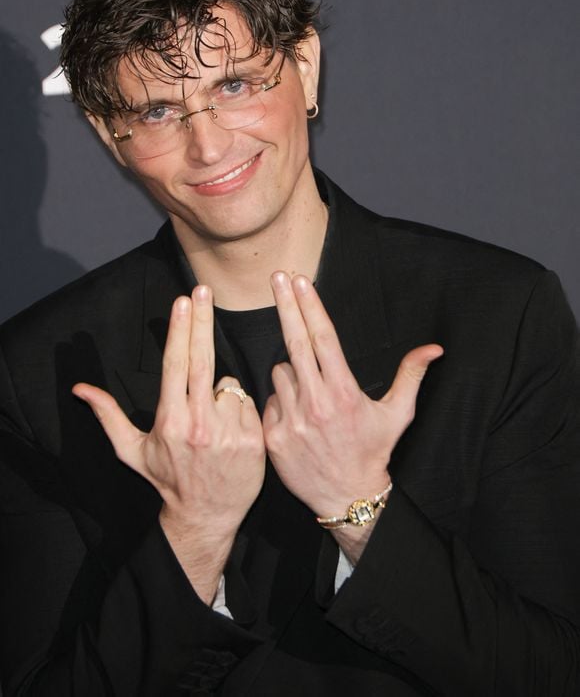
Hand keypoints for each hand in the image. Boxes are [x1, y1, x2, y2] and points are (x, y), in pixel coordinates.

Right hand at [73, 285, 264, 600]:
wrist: (207, 516)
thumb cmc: (168, 480)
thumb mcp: (132, 451)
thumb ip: (108, 416)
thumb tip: (80, 390)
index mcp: (170, 420)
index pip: (176, 364)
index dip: (180, 329)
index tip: (183, 300)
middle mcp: (199, 423)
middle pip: (203, 359)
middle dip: (202, 320)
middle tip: (203, 290)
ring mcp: (229, 431)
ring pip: (229, 384)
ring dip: (222, 389)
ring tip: (213, 417)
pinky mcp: (254, 439)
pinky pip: (248, 403)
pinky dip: (240, 406)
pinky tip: (231, 427)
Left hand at [263, 272, 442, 521]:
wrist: (347, 497)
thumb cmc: (374, 451)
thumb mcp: (398, 414)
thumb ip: (411, 376)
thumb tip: (435, 348)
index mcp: (344, 392)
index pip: (324, 338)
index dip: (310, 306)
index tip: (300, 281)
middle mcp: (316, 402)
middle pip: (295, 342)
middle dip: (286, 304)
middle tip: (277, 276)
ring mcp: (292, 419)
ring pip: (280, 371)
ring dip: (291, 370)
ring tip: (310, 393)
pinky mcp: (273, 435)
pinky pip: (269, 399)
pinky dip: (280, 398)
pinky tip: (297, 414)